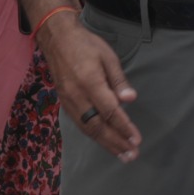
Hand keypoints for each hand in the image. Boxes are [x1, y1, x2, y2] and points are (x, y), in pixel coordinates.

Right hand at [37, 11, 140, 162]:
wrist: (57, 39)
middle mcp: (77, 96)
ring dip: (105, 143)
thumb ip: (118, 80)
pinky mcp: (64, 103)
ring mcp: (68, 101)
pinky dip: (93, 136)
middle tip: (131, 155)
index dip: (124, 127)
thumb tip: (130, 99)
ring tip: (121, 154)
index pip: (110, 111)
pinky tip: (104, 142)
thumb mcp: (108, 56)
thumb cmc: (86, 45)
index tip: (136, 140)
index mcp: (90, 82)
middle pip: (97, 126)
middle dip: (115, 142)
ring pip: (87, 129)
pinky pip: (80, 124)